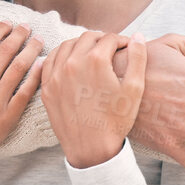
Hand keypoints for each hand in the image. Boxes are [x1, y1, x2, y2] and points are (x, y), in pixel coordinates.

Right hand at [0, 22, 42, 184]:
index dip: (1, 29)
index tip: (9, 23)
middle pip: (7, 50)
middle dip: (19, 34)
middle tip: (27, 27)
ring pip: (20, 67)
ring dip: (31, 50)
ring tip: (38, 40)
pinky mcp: (8, 116)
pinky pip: (26, 91)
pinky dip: (36, 75)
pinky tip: (42, 65)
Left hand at [47, 30, 144, 170]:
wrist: (92, 148)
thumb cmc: (116, 121)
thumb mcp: (134, 89)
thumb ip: (138, 58)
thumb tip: (138, 36)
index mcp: (96, 61)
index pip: (109, 38)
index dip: (121, 40)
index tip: (126, 47)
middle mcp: (72, 63)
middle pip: (87, 38)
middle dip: (102, 40)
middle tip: (110, 48)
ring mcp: (56, 74)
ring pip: (67, 45)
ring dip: (80, 44)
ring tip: (92, 52)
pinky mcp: (47, 86)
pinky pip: (50, 61)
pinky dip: (61, 55)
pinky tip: (69, 59)